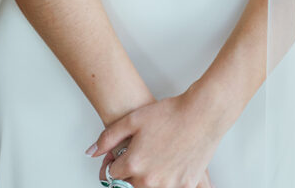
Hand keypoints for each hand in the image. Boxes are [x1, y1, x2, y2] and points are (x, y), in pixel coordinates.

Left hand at [88, 90, 223, 187]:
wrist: (202, 114)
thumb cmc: (171, 114)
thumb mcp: (133, 119)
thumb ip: (108, 137)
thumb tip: (92, 152)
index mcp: (134, 164)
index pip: (112, 174)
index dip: (114, 161)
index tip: (120, 154)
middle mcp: (149, 180)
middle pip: (129, 185)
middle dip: (130, 172)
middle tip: (140, 154)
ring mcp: (168, 186)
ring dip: (147, 177)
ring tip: (155, 156)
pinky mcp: (185, 186)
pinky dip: (166, 179)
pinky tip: (169, 164)